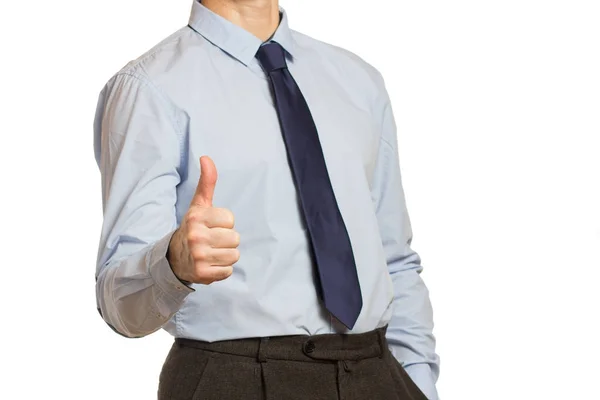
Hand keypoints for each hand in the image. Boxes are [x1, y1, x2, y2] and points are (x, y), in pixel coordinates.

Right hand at [168, 156, 239, 283]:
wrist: (174, 258)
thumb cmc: (194, 228)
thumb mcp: (198, 205)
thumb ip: (207, 182)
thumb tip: (206, 157)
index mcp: (196, 217)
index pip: (231, 220)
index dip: (225, 224)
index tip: (211, 226)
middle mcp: (196, 236)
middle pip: (235, 238)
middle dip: (226, 241)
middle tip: (211, 241)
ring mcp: (198, 256)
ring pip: (234, 255)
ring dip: (225, 256)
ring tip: (211, 253)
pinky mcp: (202, 274)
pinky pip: (228, 271)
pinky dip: (222, 270)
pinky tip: (209, 264)